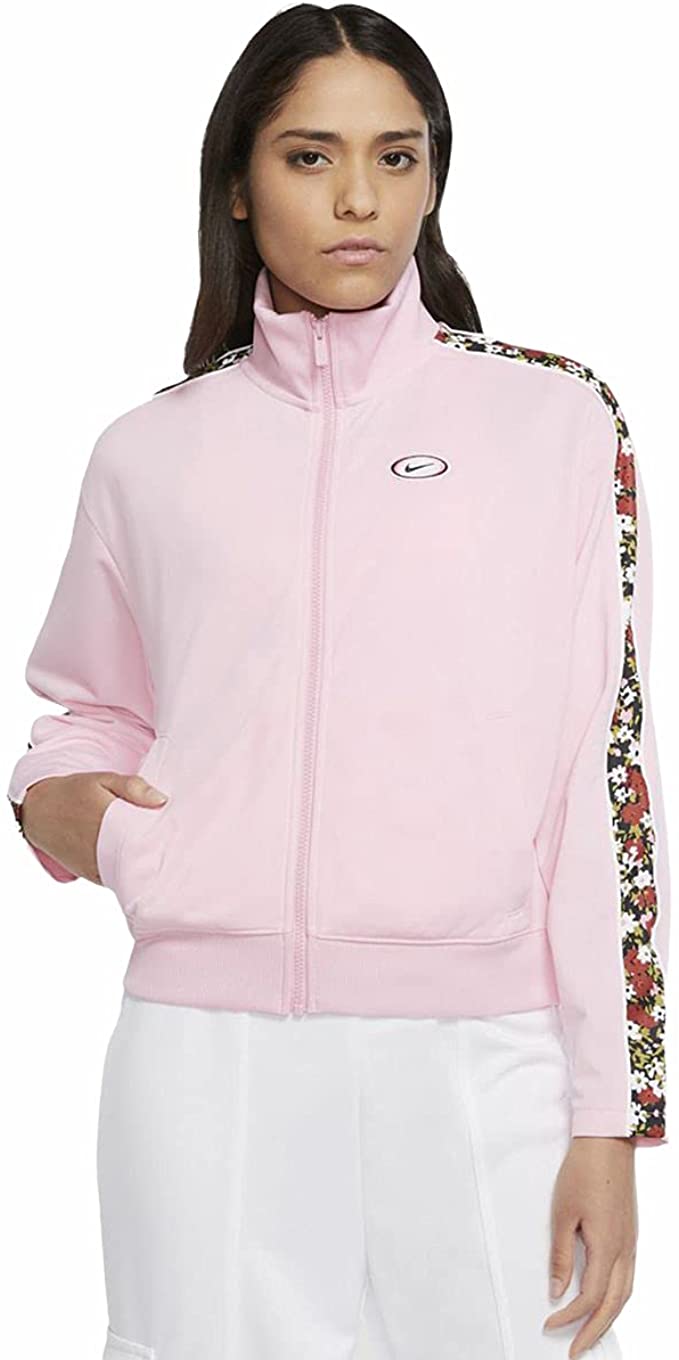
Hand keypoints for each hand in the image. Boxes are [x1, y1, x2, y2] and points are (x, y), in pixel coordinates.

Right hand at [19, 771, 168, 883]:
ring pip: (131, 870)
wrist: (40, 813)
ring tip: (162, 850)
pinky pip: (119, 877)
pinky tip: (143, 859)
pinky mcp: (94, 875)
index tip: (180, 832)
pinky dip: (131, 870)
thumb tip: (162, 800)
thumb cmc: (74, 792)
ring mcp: (96, 865)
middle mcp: (100, 848)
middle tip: (179, 842)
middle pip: (141, 856)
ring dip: (145, 862)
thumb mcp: (103, 780)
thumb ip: (133, 788)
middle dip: (159, 850)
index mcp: (106, 819)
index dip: (164, 834)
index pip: (143, 833)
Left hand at [543, 1135, 636, 1356]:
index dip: (570, 1317)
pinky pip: (629, 1278)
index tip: (550, 1325)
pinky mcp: (632, 1236)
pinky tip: (606, 1303)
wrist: (608, 1143)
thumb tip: (557, 1292)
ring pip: (625, 1295)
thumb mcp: (562, 1214)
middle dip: (594, 1332)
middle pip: (613, 1305)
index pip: (590, 1297)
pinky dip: (618, 1299)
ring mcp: (632, 1244)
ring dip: (608, 1319)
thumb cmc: (583, 1172)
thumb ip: (561, 1256)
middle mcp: (625, 1250)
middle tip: (575, 1352)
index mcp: (607, 1246)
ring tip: (589, 1336)